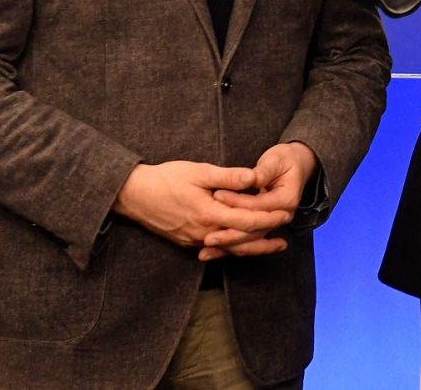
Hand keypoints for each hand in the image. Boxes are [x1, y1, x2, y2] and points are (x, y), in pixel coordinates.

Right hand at [112, 160, 290, 249]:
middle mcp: (203, 233)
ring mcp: (194, 241)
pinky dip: (234, 248)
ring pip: (230, 249)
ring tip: (275, 245)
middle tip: (286, 231)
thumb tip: (254, 177)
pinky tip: (245, 246)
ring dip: (253, 247)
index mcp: (208, 214)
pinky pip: (216, 249)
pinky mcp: (187, 242)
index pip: (247, 222)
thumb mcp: (198, 172)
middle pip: (242, 241)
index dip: (269, 218)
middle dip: (266, 236)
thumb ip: (227, 176)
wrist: (133, 195)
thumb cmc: (165, 179)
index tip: (286, 213)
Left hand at [199, 143, 318, 260]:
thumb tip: (251, 178)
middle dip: (230, 233)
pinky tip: (210, 252)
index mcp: (286, 199)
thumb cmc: (284, 160)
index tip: (217, 195)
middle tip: (208, 235)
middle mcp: (283, 215)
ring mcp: (274, 223)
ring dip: (228, 245)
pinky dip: (229, 247)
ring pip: (250, 239)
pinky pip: (247, 240)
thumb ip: (262, 171)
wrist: (296, 165)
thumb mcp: (275, 160)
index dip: (237, 201)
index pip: (258, 205)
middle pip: (255, 229)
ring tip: (207, 247)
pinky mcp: (264, 226)